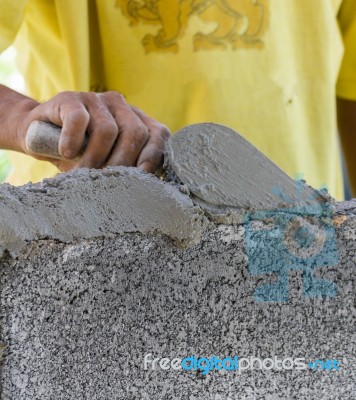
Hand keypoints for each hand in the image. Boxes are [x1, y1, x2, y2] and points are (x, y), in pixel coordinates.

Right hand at [18, 91, 169, 172]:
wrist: (38, 135)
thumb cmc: (79, 155)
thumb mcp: (106, 163)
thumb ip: (127, 169)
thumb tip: (144, 190)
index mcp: (136, 120)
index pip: (158, 133)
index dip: (154, 155)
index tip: (145, 175)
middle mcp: (120, 106)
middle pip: (135, 133)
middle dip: (121, 163)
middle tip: (107, 182)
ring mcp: (95, 99)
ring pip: (108, 130)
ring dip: (95, 158)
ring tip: (83, 174)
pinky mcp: (70, 98)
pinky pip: (79, 120)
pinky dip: (73, 140)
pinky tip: (66, 152)